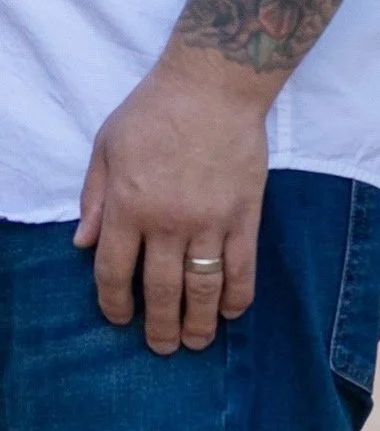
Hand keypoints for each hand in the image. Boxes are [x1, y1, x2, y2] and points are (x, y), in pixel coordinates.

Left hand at [74, 54, 267, 353]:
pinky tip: (233, 309)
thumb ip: (94, 196)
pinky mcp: (245, 211)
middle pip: (159, 289)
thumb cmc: (156, 108)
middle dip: (160, 326)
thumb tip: (83, 245)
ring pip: (202, 285)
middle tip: (164, 346)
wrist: (216, 84)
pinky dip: (238, 292)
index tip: (121, 319)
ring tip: (198, 341)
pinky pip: (243, 263)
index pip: (114, 273)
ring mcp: (209, 219)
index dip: (115, 304)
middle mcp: (167, 222)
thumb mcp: (107, 146)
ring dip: (198, 320)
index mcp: (128, 207)